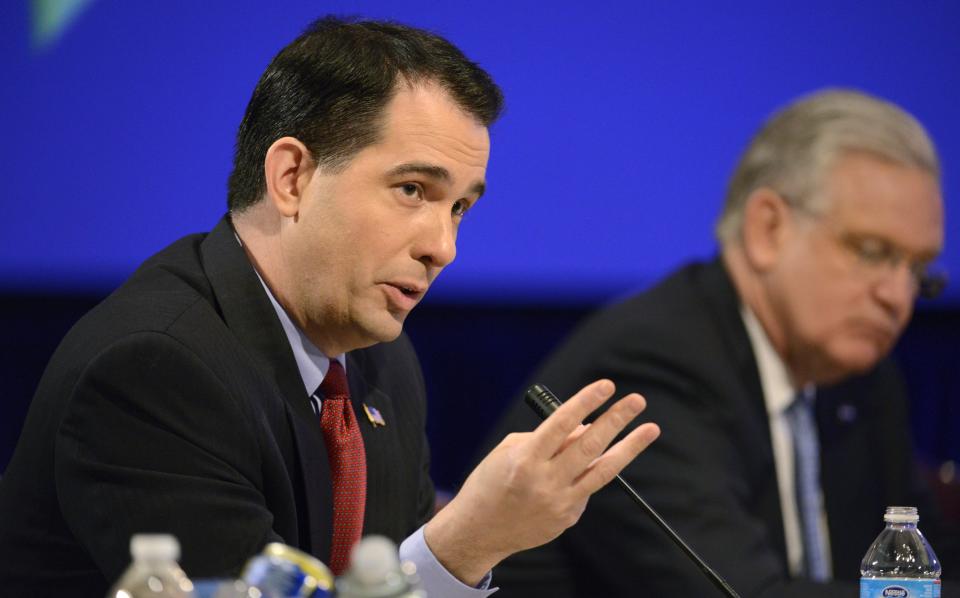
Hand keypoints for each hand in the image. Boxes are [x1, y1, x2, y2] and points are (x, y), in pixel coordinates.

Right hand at [424, 379, 659, 585]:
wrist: (479, 532)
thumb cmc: (490, 483)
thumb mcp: (509, 451)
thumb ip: (549, 439)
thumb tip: (586, 428)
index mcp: (525, 460)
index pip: (561, 424)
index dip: (585, 402)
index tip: (606, 385)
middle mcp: (545, 482)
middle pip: (589, 446)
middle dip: (615, 420)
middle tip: (636, 400)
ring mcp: (559, 503)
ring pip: (603, 471)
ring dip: (629, 447)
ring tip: (649, 429)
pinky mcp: (568, 518)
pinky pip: (587, 488)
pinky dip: (590, 471)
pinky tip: (584, 466)